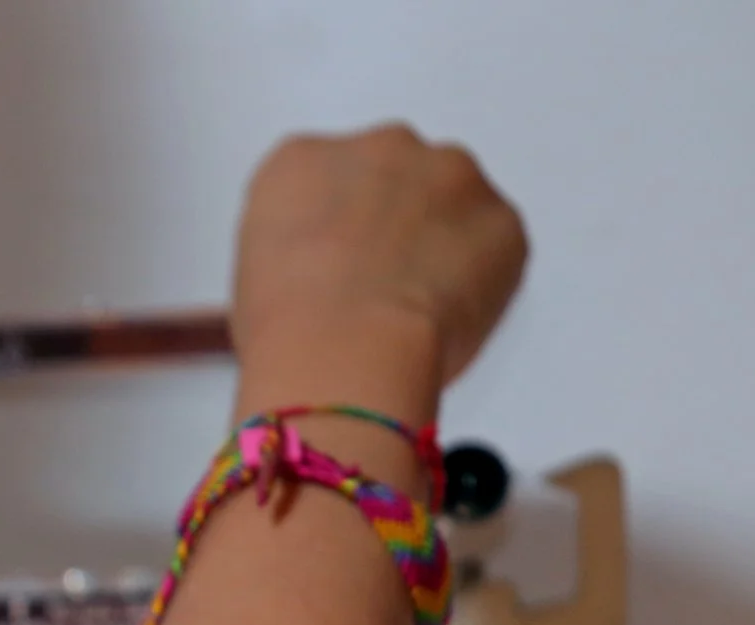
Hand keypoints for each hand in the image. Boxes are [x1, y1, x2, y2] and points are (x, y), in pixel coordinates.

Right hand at [232, 124, 529, 411]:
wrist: (346, 348)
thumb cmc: (286, 323)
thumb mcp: (252, 272)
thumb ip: (297, 242)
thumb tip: (326, 267)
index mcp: (302, 161)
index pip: (319, 180)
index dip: (330, 227)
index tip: (331, 262)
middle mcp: (380, 146)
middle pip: (394, 176)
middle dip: (393, 220)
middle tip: (376, 284)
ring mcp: (449, 173)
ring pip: (452, 201)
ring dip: (440, 240)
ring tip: (413, 304)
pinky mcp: (501, 216)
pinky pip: (496, 242)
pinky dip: (482, 275)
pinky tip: (447, 315)